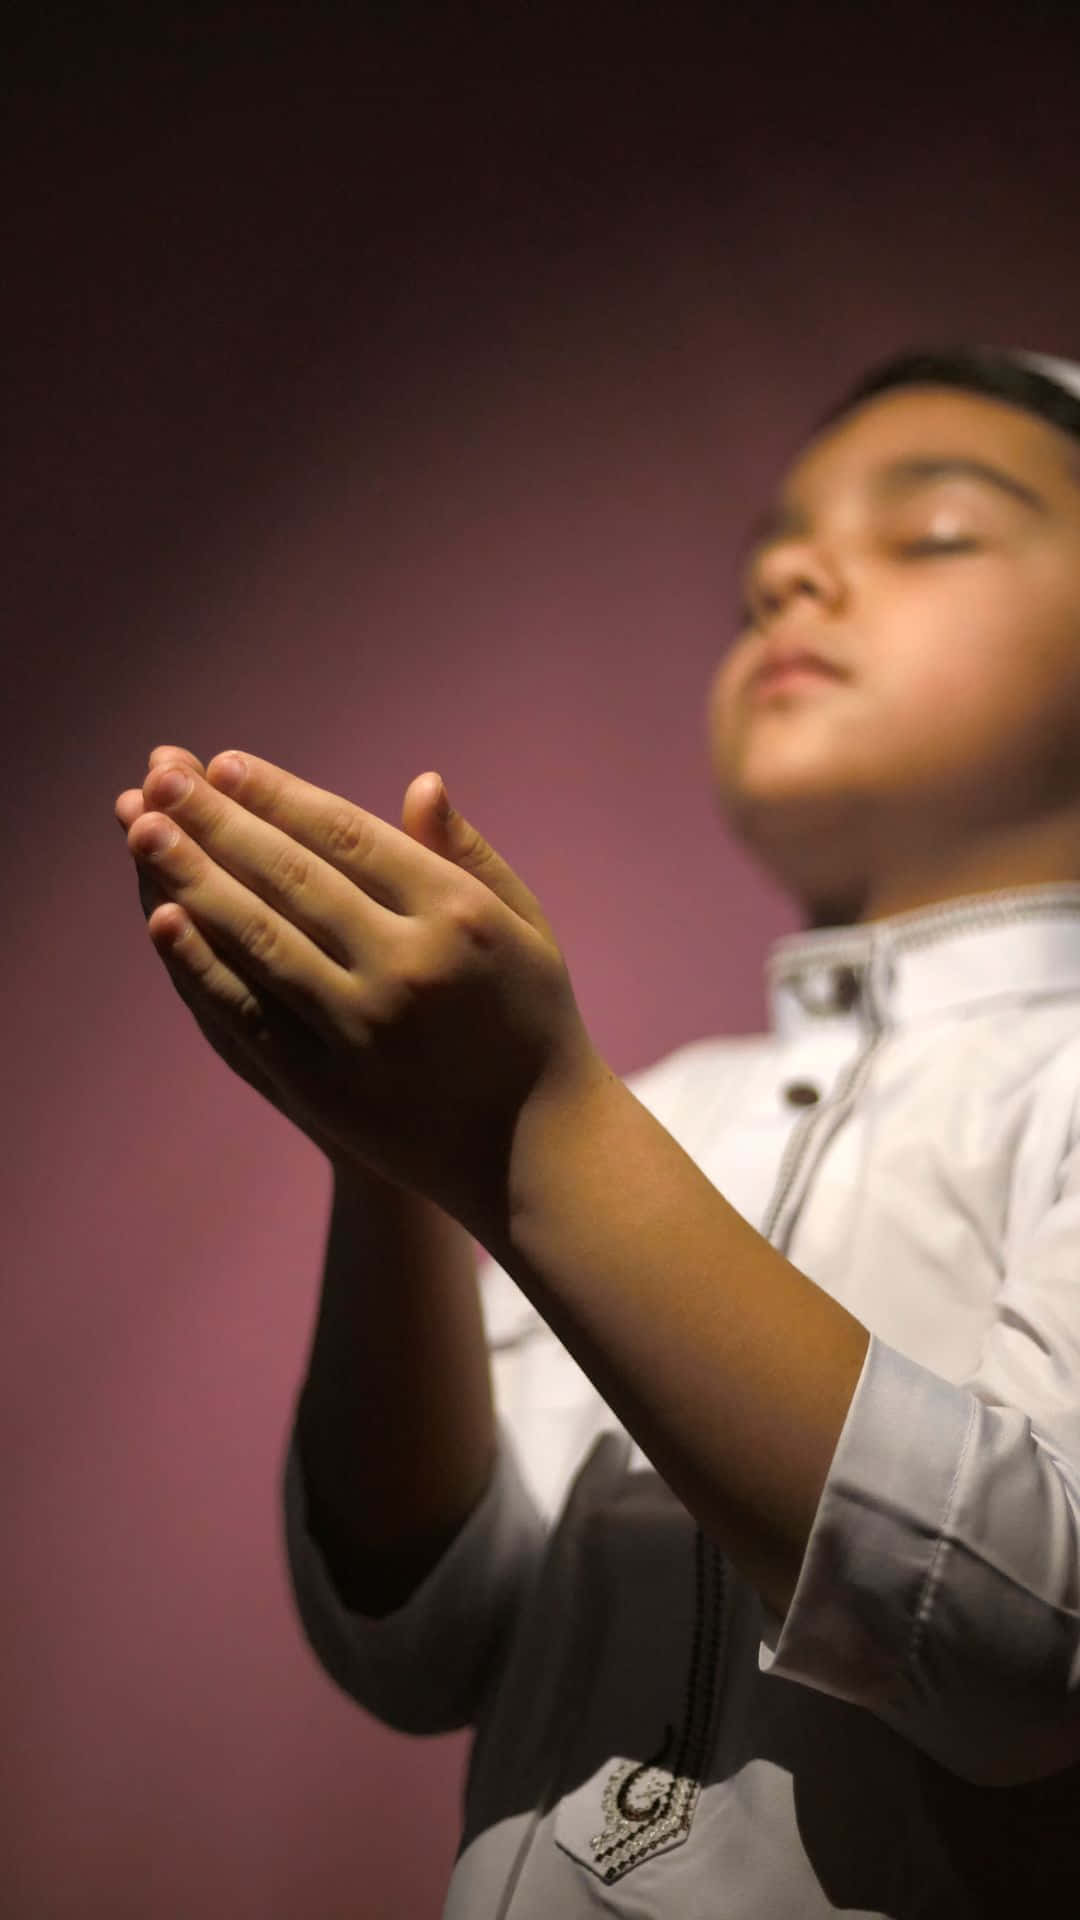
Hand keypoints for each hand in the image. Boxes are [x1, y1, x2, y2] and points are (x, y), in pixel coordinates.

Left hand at [116, 746, 601, 1231]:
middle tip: (160, 777)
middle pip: (291, 877)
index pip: (348, 836)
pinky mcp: (328, 1085)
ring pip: (258, 938)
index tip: (223, 763)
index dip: (279, 796)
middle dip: (217, 821)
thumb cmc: (530, 1021)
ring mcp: (362, 1029)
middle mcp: (407, 966)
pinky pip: (249, 1012)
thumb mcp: (525, 927)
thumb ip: (468, 855)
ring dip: (191, 877)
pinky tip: (161, 918)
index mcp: (458, 915)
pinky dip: (201, 964)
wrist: (535, 1150)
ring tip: (140, 826)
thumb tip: (420, 782)